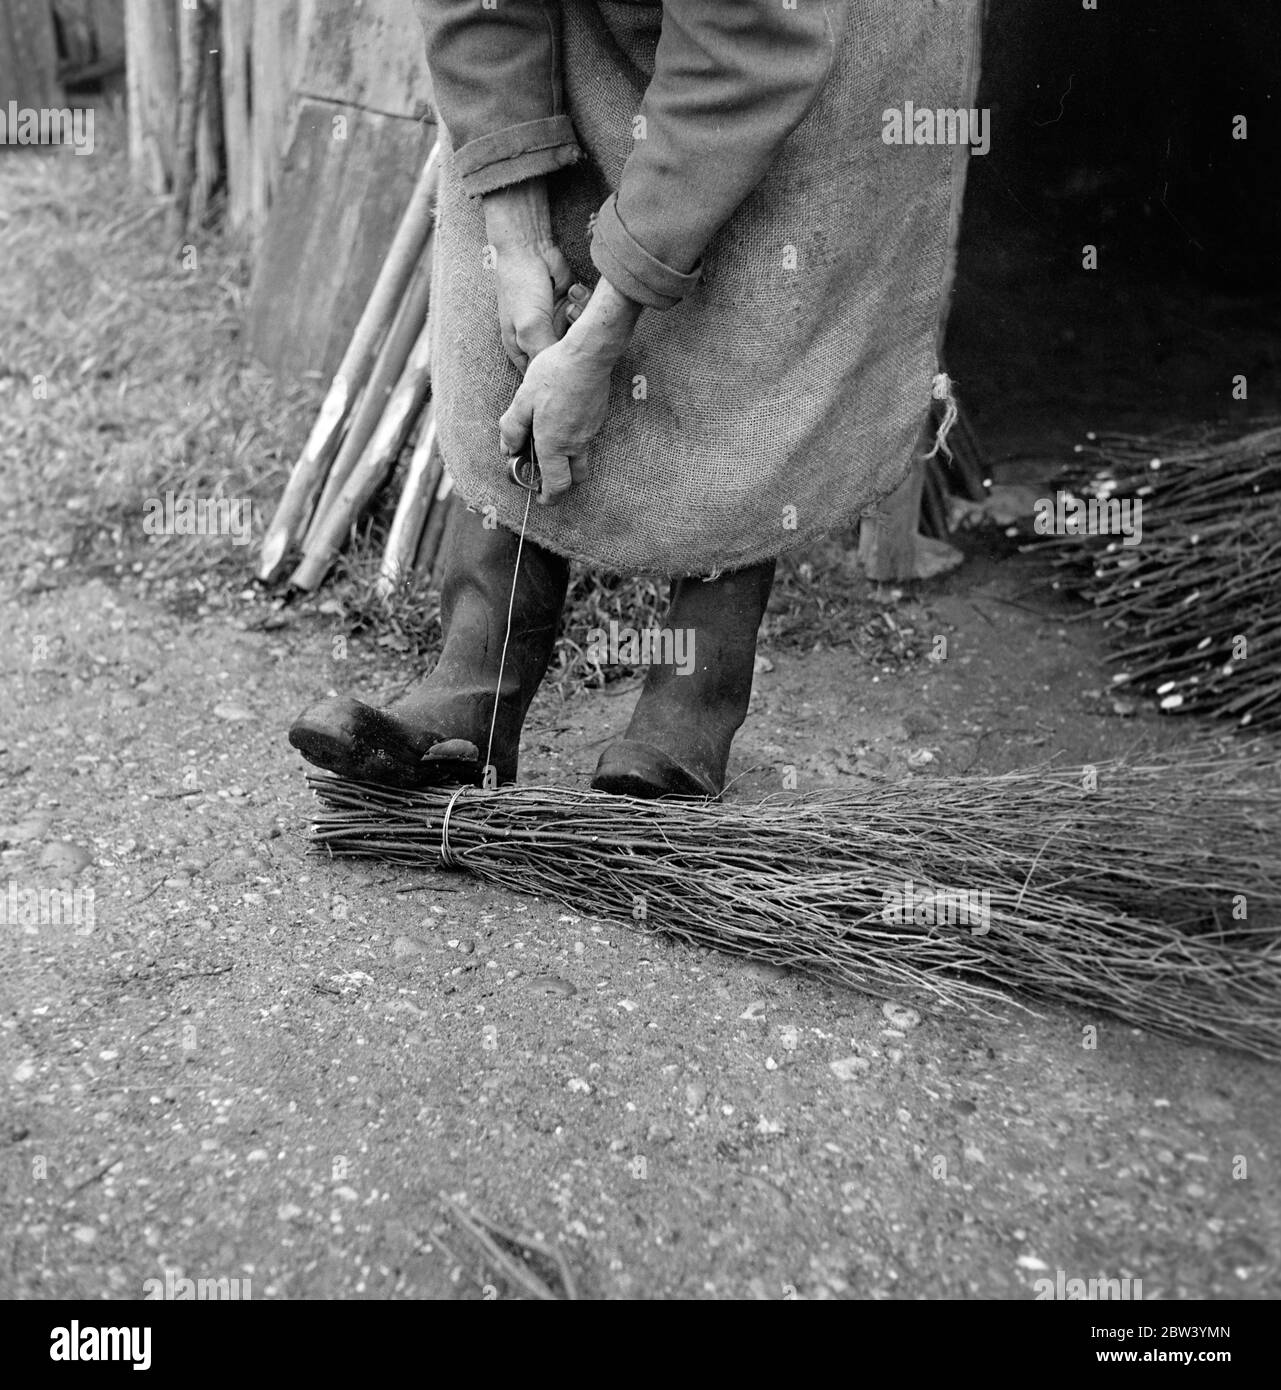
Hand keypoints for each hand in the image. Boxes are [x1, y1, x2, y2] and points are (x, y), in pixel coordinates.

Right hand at [484, 178, 574, 372]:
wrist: (528, 248)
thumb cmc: (521, 288)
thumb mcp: (530, 327)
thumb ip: (544, 353)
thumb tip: (559, 380)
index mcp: (523, 352)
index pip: (543, 379)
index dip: (559, 379)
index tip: (574, 371)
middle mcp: (540, 342)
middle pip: (565, 360)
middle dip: (573, 346)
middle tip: (574, 329)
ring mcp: (556, 326)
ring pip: (578, 340)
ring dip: (579, 322)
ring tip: (570, 305)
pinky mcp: (569, 309)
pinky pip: (584, 318)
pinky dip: (583, 306)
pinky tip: (574, 292)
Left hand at [499, 278, 642, 505]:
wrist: (588, 355)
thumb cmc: (553, 374)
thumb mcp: (522, 399)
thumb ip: (513, 428)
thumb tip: (508, 449)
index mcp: (554, 444)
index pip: (557, 485)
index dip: (548, 497)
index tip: (540, 496)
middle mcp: (575, 443)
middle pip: (574, 478)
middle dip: (560, 482)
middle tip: (544, 470)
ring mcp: (590, 431)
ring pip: (580, 457)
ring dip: (565, 458)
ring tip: (548, 436)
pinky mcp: (597, 418)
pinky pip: (585, 438)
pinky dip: (573, 439)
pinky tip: (561, 416)